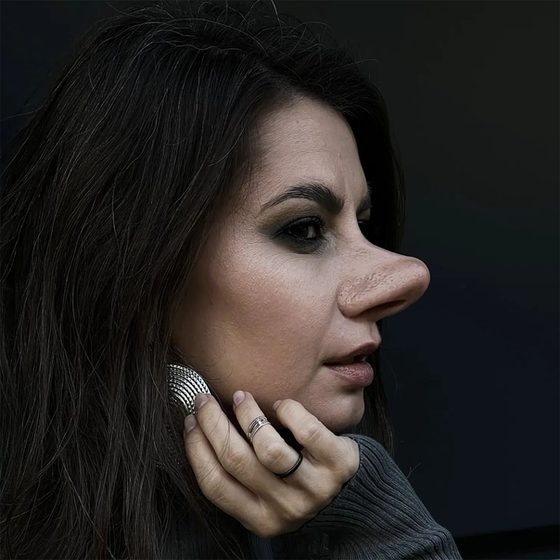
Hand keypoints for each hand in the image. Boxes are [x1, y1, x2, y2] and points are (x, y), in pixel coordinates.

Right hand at [183, 391, 359, 538]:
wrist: (356, 496)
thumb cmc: (300, 485)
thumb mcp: (269, 495)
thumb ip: (242, 474)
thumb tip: (203, 428)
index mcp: (260, 518)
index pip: (216, 485)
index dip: (197, 449)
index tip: (190, 421)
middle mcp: (285, 508)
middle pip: (236, 461)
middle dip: (213, 424)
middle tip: (205, 400)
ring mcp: (313, 488)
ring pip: (268, 448)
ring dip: (249, 416)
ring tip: (241, 398)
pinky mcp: (337, 464)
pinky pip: (307, 431)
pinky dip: (289, 411)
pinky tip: (281, 404)